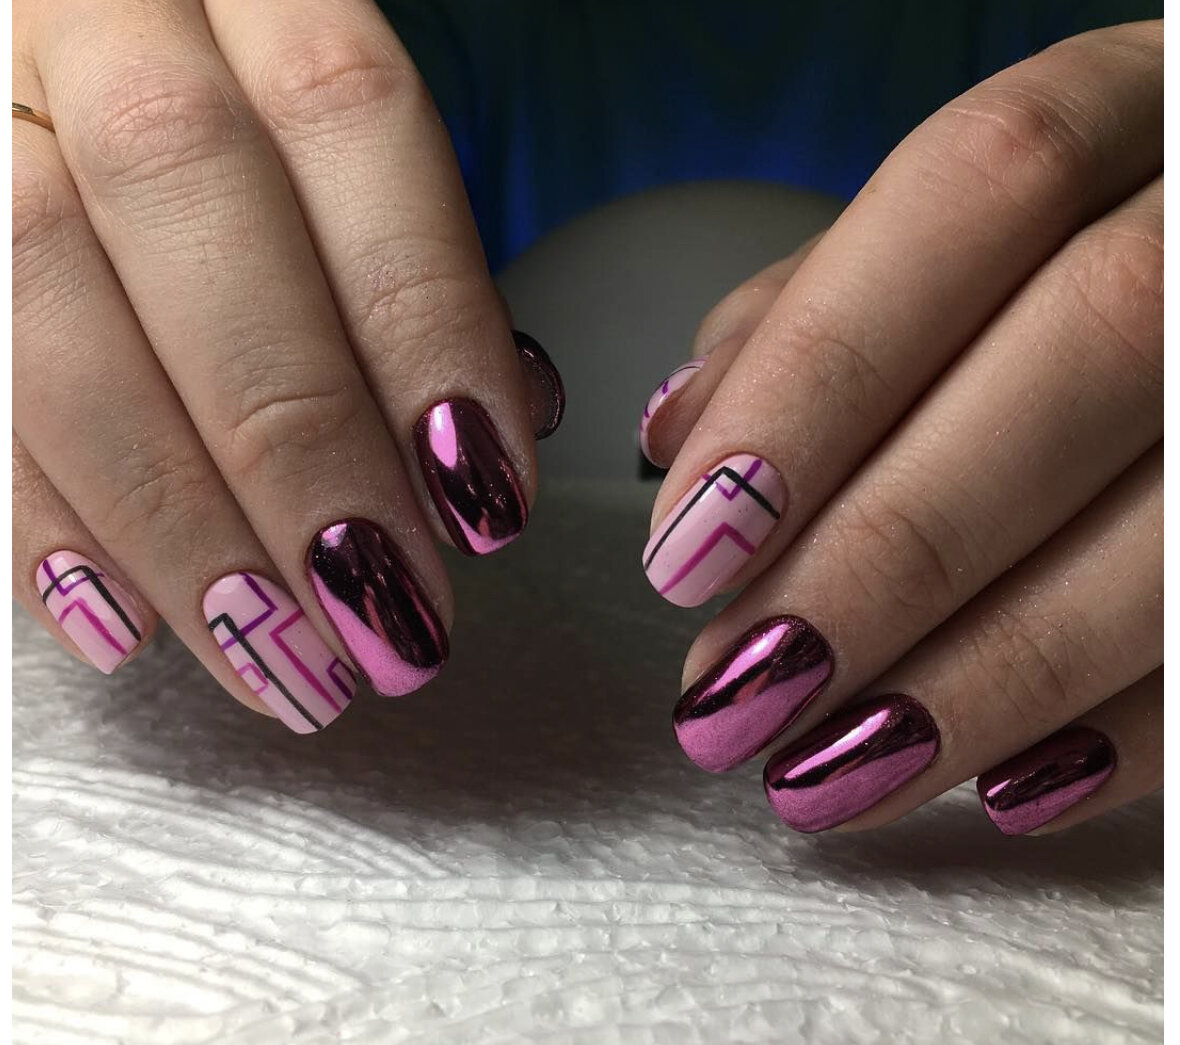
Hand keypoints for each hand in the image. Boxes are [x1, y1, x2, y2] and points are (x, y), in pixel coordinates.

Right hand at [13, 0, 563, 731]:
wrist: (55, 59)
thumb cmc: (236, 124)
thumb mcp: (319, 142)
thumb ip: (396, 264)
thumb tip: (489, 441)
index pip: (349, 120)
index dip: (425, 321)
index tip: (486, 499)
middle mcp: (86, 19)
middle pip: (191, 209)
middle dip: (299, 444)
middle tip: (387, 619)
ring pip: (41, 298)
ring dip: (170, 512)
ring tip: (272, 652)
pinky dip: (32, 514)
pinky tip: (122, 622)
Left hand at [638, 21, 1160, 835]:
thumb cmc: (1061, 259)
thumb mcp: (948, 246)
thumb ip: (815, 312)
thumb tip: (680, 436)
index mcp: (1131, 105)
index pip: (976, 191)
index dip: (818, 379)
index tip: (690, 545)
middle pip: (1085, 346)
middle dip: (889, 547)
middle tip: (739, 688)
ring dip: (989, 675)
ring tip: (829, 771)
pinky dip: (1130, 732)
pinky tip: (1003, 792)